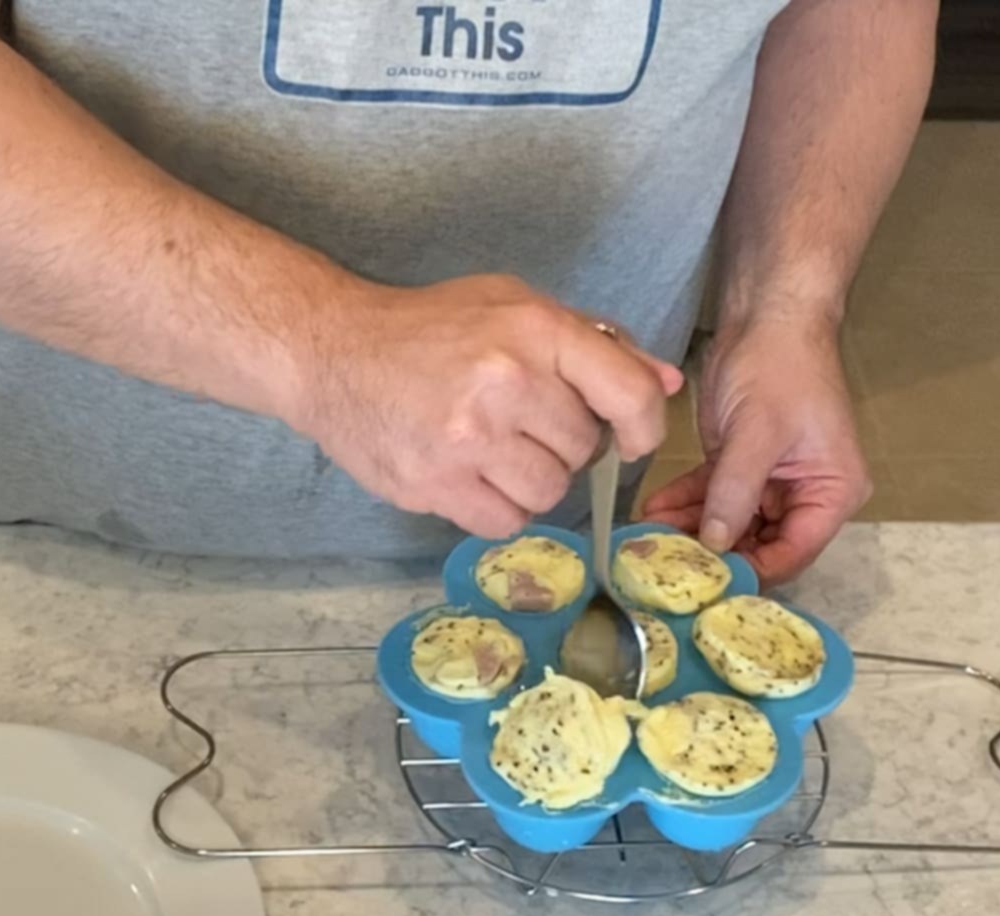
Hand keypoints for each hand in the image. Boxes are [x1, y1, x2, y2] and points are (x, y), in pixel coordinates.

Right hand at [294, 274, 683, 538]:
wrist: (332, 353)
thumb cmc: (432, 328)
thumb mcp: (515, 309)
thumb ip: (597, 345)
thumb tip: (666, 384)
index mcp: (533, 331)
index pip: (627, 394)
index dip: (644, 427)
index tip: (631, 438)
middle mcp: (506, 383)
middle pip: (584, 451)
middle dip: (564, 445)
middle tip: (523, 424)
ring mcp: (468, 439)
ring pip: (549, 493)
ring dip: (531, 481)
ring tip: (494, 449)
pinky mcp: (435, 484)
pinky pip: (505, 522)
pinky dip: (497, 507)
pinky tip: (470, 475)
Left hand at [641, 314, 870, 584]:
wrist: (766, 314)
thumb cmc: (781, 366)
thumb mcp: (758, 432)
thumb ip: (736, 493)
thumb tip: (714, 546)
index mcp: (833, 492)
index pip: (795, 552)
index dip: (752, 572)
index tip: (705, 583)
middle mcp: (807, 495)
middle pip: (761, 546)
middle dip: (714, 555)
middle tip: (666, 564)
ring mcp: (772, 483)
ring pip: (730, 526)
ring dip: (690, 531)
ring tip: (648, 540)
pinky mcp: (740, 466)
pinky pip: (712, 498)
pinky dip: (684, 504)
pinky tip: (653, 511)